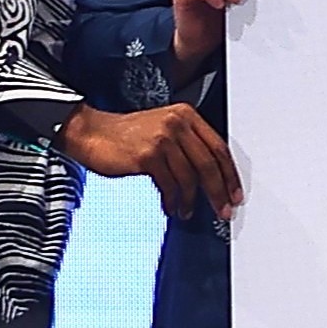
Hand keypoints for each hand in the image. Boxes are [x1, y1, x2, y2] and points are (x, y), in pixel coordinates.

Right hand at [64, 100, 240, 215]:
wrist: (91, 132)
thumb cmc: (126, 135)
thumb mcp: (163, 129)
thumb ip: (187, 145)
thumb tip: (212, 177)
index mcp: (186, 115)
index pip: (219, 147)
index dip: (230, 174)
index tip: (235, 193)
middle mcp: (177, 124)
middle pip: (209, 164)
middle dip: (219, 192)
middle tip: (223, 210)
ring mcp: (162, 139)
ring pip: (190, 177)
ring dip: (191, 201)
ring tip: (188, 212)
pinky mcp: (147, 156)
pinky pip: (169, 184)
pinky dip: (173, 200)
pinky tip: (172, 207)